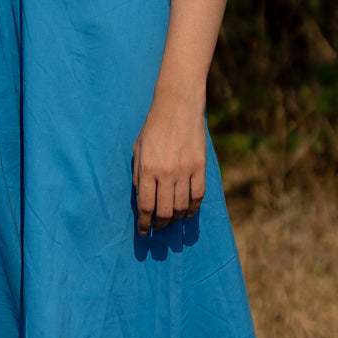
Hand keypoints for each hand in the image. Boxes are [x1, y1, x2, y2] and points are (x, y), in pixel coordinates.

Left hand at [132, 88, 206, 234]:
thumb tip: (142, 200)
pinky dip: (192, 209)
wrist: (178, 105)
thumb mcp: (138, 149)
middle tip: (157, 228)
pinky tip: (186, 213)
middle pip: (164, 212)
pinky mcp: (200, 166)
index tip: (143, 232)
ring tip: (170, 220)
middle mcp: (166, 172)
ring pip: (181, 207)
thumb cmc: (153, 127)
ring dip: (175, 218)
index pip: (145, 206)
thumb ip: (139, 175)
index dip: (144, 224)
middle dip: (159, 225)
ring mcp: (185, 170)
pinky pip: (198, 195)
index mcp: (147, 168)